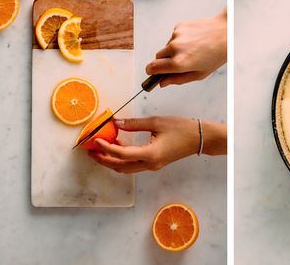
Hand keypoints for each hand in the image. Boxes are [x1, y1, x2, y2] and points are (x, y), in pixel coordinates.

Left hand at [88, 116, 226, 173]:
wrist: (199, 138)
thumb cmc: (181, 128)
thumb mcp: (156, 122)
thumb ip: (134, 123)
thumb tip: (116, 122)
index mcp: (150, 154)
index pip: (122, 153)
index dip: (106, 147)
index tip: (95, 139)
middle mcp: (149, 164)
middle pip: (120, 166)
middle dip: (103, 159)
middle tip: (90, 150)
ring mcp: (152, 166)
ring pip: (126, 168)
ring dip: (111, 160)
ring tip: (100, 149)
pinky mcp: (154, 163)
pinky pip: (133, 164)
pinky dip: (122, 157)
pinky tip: (117, 145)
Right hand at [146, 9, 226, 86]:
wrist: (226, 33)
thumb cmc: (216, 55)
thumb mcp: (199, 74)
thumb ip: (177, 80)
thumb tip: (162, 82)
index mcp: (179, 63)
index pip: (152, 68)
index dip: (151, 72)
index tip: (152, 73)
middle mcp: (174, 48)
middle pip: (157, 57)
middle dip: (164, 61)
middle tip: (177, 63)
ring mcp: (176, 36)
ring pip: (167, 46)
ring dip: (174, 50)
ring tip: (192, 50)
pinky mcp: (179, 26)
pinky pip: (174, 37)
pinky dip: (180, 40)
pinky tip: (193, 41)